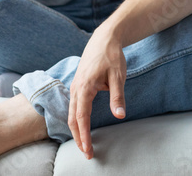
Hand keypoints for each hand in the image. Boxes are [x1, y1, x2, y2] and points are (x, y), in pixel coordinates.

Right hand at [68, 28, 126, 158]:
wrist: (104, 38)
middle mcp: (76, 89)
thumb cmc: (111, 56)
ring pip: (71, 113)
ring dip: (76, 130)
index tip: (88, 149)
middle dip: (78, 137)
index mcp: (84, 87)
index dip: (84, 135)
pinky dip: (76, 120)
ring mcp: (75, 87)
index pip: (81, 117)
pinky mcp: (77, 85)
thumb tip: (120, 115)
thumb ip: (117, 97)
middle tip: (87, 153)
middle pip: (72, 119)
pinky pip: (73, 106)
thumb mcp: (118, 76)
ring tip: (84, 144)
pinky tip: (82, 127)